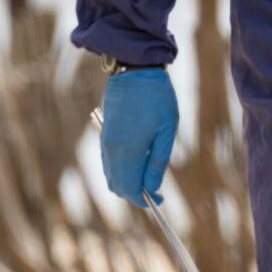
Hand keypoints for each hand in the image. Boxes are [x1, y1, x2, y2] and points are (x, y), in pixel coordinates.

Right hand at [98, 68, 178, 205]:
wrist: (134, 71)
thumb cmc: (157, 99)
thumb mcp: (167, 131)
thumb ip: (158, 161)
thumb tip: (152, 187)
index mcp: (127, 151)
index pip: (130, 189)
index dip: (143, 200)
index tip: (160, 200)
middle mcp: (111, 150)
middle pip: (118, 185)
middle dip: (135, 193)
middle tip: (156, 191)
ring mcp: (105, 142)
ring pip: (111, 175)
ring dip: (128, 182)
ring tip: (150, 177)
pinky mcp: (105, 135)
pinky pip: (109, 163)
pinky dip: (122, 170)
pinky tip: (139, 163)